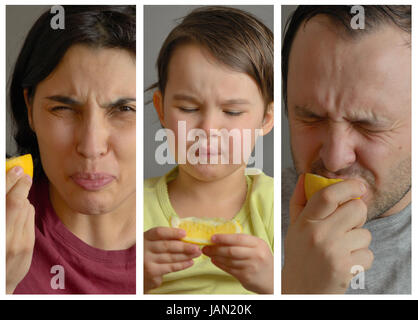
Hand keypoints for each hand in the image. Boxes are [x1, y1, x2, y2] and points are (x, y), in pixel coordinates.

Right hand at [6, 166, 34, 293]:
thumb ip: (1, 208)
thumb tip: (5, 187)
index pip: (3, 200)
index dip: (8, 181)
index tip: (14, 170)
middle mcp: (3, 238)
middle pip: (16, 201)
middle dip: (19, 184)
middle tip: (20, 173)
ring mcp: (17, 243)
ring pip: (25, 209)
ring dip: (22, 198)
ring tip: (15, 196)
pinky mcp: (27, 246)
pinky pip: (29, 220)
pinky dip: (25, 211)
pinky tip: (18, 213)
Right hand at [143, 227, 200, 292]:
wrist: (133, 273)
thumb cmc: (146, 254)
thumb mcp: (149, 242)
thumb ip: (162, 238)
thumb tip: (184, 235)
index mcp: (144, 237)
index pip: (159, 232)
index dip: (172, 232)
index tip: (185, 233)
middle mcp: (144, 249)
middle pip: (167, 246)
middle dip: (184, 246)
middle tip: (197, 246)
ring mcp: (147, 261)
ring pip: (171, 257)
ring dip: (186, 255)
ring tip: (197, 253)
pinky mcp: (152, 273)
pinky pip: (171, 267)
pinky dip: (182, 265)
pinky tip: (190, 262)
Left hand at [202, 234, 273, 293]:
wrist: (272, 279)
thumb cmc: (261, 260)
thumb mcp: (257, 247)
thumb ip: (243, 242)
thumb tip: (221, 237)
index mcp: (258, 243)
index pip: (238, 238)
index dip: (224, 238)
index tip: (212, 237)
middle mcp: (256, 255)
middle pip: (231, 250)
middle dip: (216, 249)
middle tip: (206, 247)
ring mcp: (251, 267)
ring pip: (229, 261)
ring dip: (216, 257)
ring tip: (209, 254)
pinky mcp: (246, 277)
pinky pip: (229, 269)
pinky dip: (220, 265)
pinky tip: (214, 261)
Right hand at [282, 174, 373, 293]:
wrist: (300, 290)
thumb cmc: (299, 255)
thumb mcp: (294, 227)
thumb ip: (299, 200)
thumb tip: (305, 177)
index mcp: (305, 222)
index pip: (328, 195)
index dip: (348, 186)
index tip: (358, 186)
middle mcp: (319, 235)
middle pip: (356, 209)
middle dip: (357, 214)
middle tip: (347, 223)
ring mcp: (334, 251)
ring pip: (365, 233)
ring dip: (358, 240)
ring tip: (342, 248)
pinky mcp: (346, 268)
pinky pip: (368, 253)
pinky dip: (361, 258)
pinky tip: (346, 261)